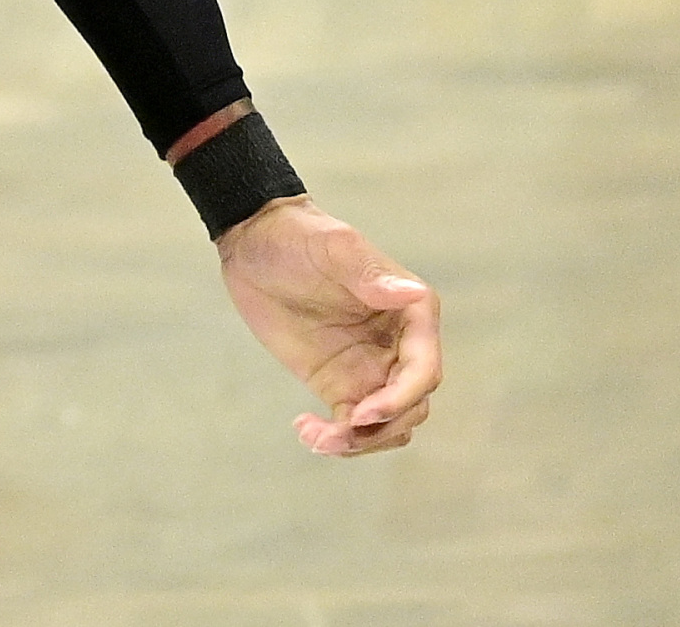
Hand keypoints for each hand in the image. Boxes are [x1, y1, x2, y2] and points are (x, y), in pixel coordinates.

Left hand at [215, 198, 439, 455]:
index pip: (424, 370)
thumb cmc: (299, 236)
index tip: (362, 414)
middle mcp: (399, 345)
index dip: (401, 398)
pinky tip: (304, 429)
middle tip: (333, 434)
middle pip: (412, 407)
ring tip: (315, 437)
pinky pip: (352, 426)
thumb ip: (369, 275)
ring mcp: (371, 368)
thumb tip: (412, 294)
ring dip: (360, 442)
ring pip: (389, 425)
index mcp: (411, 312)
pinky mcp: (339, 384)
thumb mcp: (334, 248)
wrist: (255, 242)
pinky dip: (337, 439)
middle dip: (381, 428)